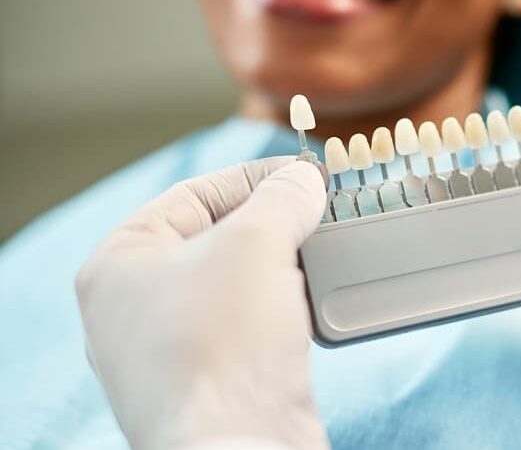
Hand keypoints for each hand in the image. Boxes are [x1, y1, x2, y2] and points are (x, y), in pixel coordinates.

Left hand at [76, 157, 329, 449]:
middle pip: (216, 240)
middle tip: (319, 213)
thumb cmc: (223, 343)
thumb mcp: (255, 243)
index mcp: (120, 265)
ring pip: (236, 288)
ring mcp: (173, 351)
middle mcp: (136, 308)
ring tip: (323, 256)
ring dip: (283, 269)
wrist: (240, 446)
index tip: (303, 175)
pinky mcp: (214, 384)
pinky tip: (313, 307)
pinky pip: (250, 331)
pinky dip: (283, 312)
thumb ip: (282, 198)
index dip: (253, 178)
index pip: (192, 195)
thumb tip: (303, 181)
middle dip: (273, 224)